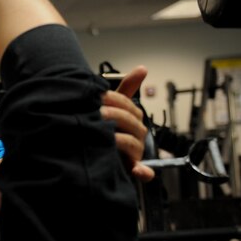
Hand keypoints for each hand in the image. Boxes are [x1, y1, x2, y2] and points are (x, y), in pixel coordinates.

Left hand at [100, 66, 154, 182]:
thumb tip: (143, 67)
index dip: (113, 100)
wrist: (97, 156)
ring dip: (119, 139)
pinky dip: (143, 172)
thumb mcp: (112, 107)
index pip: (128, 106)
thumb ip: (126, 90)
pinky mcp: (134, 169)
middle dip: (113, 116)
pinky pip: (144, 172)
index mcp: (133, 118)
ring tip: (103, 134)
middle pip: (129, 122)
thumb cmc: (106, 128)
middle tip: (96, 113)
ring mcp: (136, 152)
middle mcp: (138, 134)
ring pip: (132, 143)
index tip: (97, 97)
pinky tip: (137, 170)